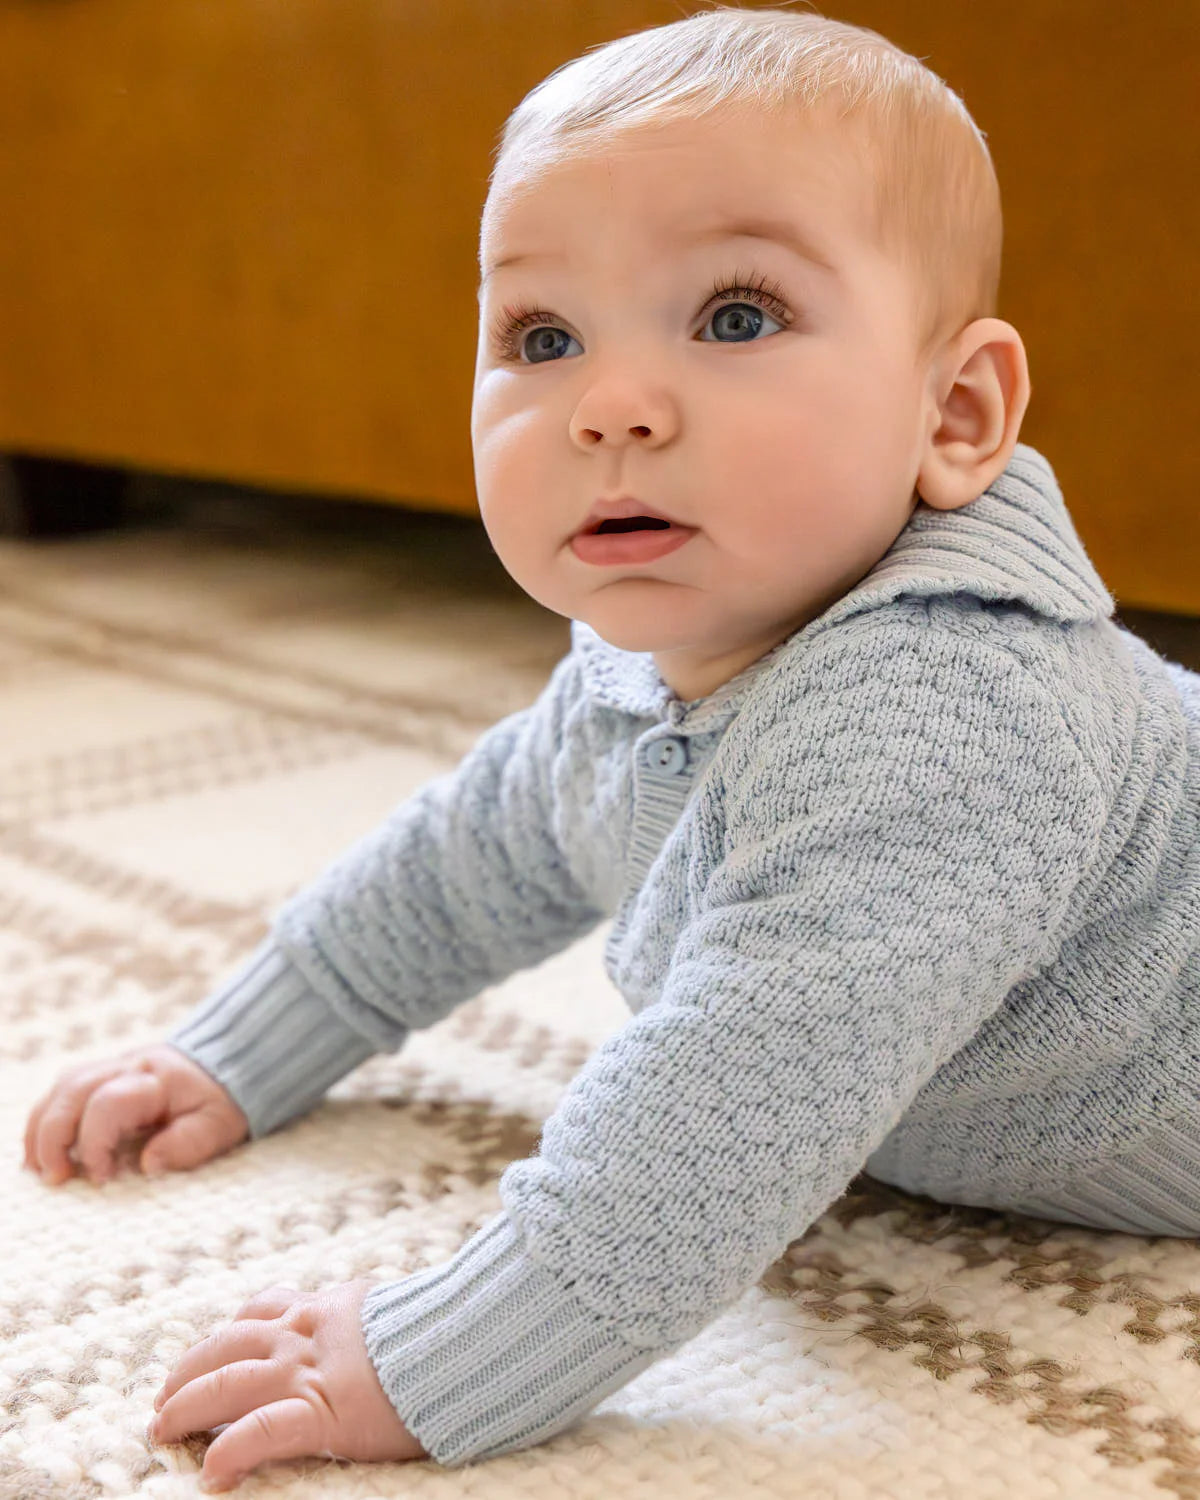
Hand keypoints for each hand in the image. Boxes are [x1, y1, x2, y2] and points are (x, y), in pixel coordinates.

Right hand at [24, 1042, 248, 1185]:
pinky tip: (44, 1153)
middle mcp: (128, 1065)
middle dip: (54, 1137)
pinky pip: (62, 1091)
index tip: (102, 1179)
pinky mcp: (103, 1075)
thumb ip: (187, 1145)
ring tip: (41, 1170)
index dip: (94, 1144)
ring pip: (61, 1087)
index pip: (108, 1103)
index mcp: (157, 1078)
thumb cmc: (221, 1102)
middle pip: (72, 1089)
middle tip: (56, 1179)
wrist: (228, 1065)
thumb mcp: (219, 1126)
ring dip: (42, 1129)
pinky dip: (46, 1121)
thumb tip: (147, 1166)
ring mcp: (112, 1066)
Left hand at [148, 1279, 428, 1490]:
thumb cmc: (440, 1325)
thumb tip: (365, 1306)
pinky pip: (263, 1433)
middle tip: (164, 1398)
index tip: (208, 1354)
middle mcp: (304, 1333)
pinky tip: (212, 1473)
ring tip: (162, 1429)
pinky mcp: (323, 1413)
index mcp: (323, 1307)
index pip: (259, 1312)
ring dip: (187, 1406)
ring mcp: (308, 1372)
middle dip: (188, 1371)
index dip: (225, 1337)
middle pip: (226, 1345)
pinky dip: (231, 1451)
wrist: (463, 1338)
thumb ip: (362, 1311)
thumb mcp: (390, 1302)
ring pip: (228, 1383)